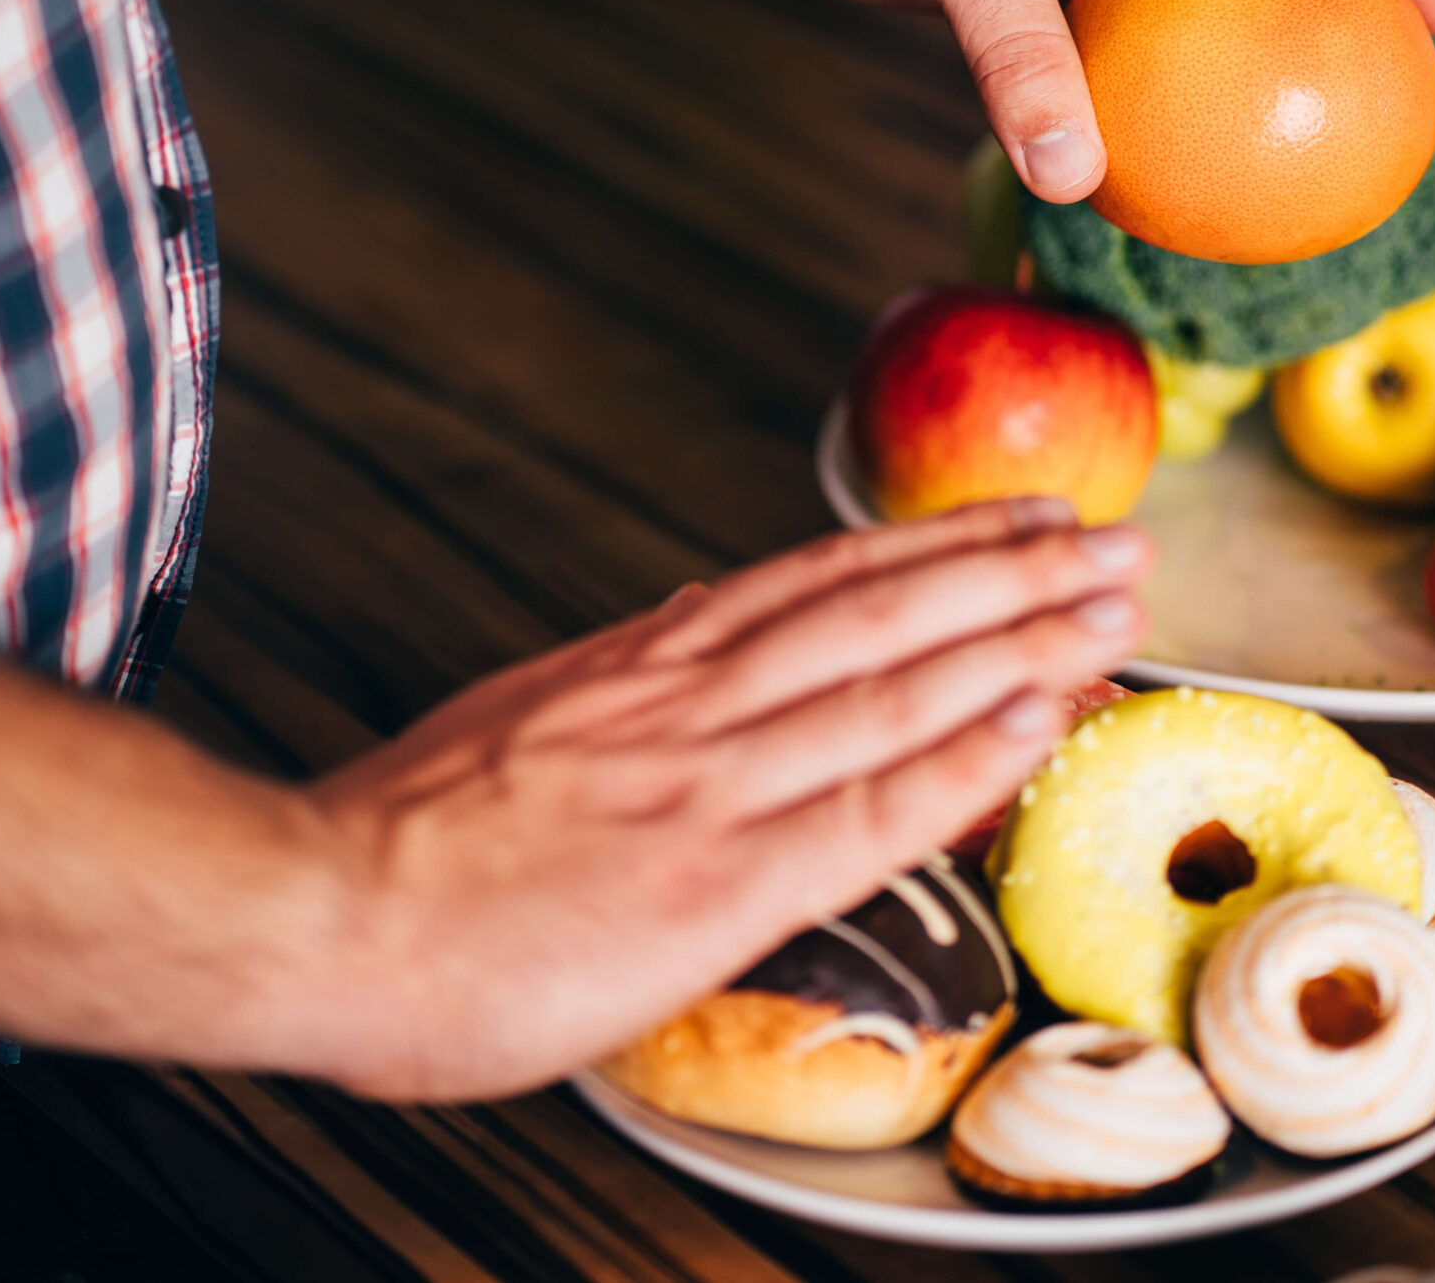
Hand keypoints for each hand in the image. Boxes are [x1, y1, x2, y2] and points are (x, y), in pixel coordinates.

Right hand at [295, 498, 1151, 1102]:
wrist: (315, 909)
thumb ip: (619, 683)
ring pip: (897, 691)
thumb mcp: (519, 723)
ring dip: (1023, 644)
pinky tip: (1039, 727)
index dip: (936, 550)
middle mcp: (692, 705)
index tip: (1021, 524)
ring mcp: (711, 786)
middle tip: (1118, 542)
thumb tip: (693, 621)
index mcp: (642, 669)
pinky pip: (868, 812)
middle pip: (885, 617)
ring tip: (1119, 611)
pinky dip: (963, 762)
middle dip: (1015, 577)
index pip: (818, 585)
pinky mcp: (717, 881)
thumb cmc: (403, 845)